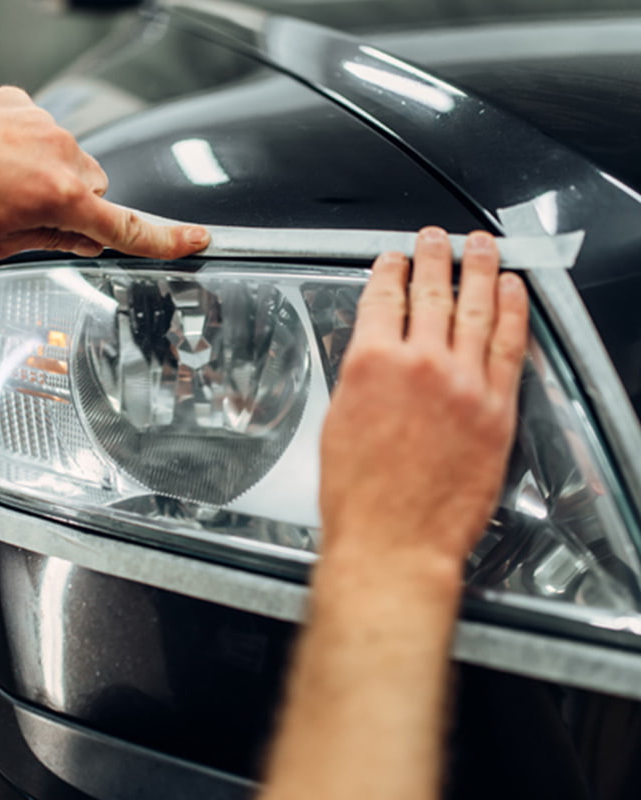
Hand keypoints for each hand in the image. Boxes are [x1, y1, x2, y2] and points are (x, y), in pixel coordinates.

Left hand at [0, 87, 209, 259]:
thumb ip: (54, 242)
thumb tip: (84, 240)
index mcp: (58, 197)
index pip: (126, 227)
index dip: (167, 238)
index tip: (197, 239)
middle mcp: (61, 155)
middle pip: (97, 193)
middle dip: (76, 209)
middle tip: (32, 217)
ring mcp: (43, 124)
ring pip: (74, 163)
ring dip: (53, 179)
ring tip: (4, 184)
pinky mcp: (24, 103)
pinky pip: (48, 135)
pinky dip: (32, 151)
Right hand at [320, 227, 528, 575]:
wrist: (394, 541)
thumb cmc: (359, 495)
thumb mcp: (339, 421)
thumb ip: (361, 377)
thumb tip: (376, 353)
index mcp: (372, 362)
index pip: (384, 297)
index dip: (389, 269)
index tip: (394, 257)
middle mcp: (420, 363)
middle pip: (432, 291)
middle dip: (433, 255)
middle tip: (435, 237)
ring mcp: (464, 382)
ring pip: (476, 307)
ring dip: (479, 268)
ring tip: (481, 244)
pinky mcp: (497, 407)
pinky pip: (510, 344)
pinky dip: (514, 310)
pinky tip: (514, 289)